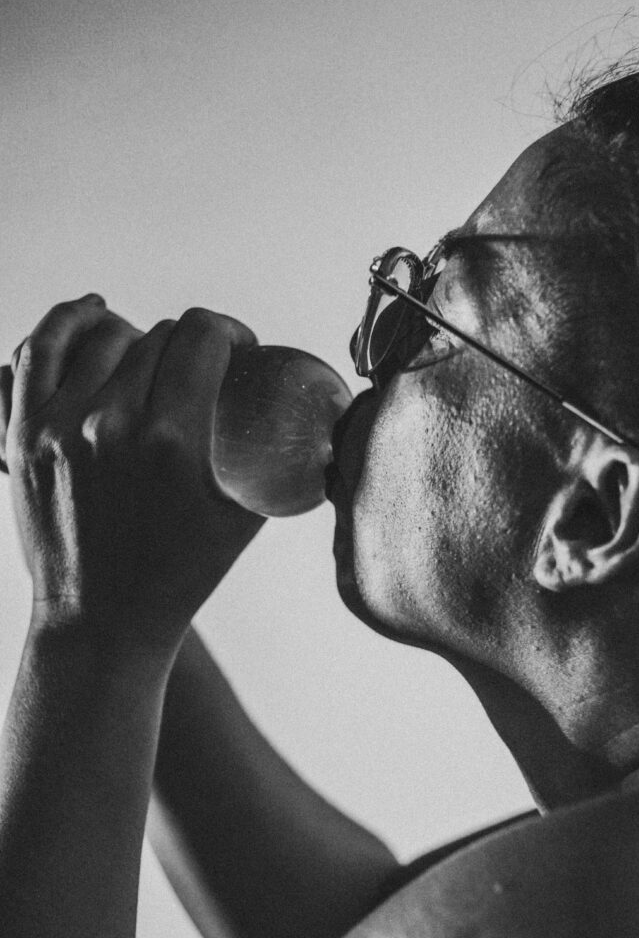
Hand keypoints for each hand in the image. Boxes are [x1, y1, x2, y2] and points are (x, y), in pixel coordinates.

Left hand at [2, 295, 264, 648]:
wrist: (100, 623)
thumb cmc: (179, 576)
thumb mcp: (243, 518)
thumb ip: (276, 466)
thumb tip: (311, 429)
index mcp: (172, 441)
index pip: (202, 337)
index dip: (228, 330)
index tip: (237, 348)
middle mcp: (110, 424)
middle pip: (157, 337)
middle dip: (189, 342)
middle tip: (201, 366)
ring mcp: (56, 427)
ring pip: (102, 336)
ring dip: (137, 335)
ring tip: (152, 350)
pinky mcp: (20, 436)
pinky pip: (39, 351)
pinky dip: (66, 322)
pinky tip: (93, 313)